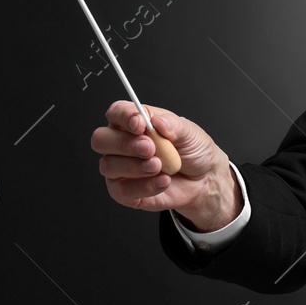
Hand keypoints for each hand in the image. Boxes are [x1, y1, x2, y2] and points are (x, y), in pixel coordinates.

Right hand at [90, 101, 240, 230]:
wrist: (204, 179)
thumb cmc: (192, 151)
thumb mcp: (190, 133)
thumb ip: (173, 125)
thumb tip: (157, 122)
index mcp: (134, 123)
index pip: (116, 112)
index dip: (124, 116)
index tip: (140, 124)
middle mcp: (121, 144)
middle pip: (101, 139)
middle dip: (124, 144)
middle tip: (150, 148)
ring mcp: (119, 169)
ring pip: (108, 165)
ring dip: (135, 167)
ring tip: (160, 166)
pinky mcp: (124, 191)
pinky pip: (122, 190)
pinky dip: (144, 186)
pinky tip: (163, 181)